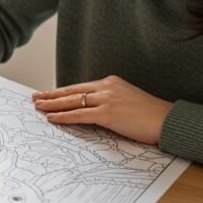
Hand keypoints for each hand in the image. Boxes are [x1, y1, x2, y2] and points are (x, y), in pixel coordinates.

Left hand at [32, 75, 172, 144]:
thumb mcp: (125, 101)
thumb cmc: (149, 115)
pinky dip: (64, 116)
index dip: (61, 91)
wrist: (167, 120)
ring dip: (52, 105)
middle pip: (71, 91)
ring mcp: (107, 99)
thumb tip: (89, 111)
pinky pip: (80, 115)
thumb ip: (107, 102)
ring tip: (38, 107)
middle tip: (35, 97)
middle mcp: (106, 87)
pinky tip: (52, 118)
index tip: (47, 93)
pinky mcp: (108, 113)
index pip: (79, 87)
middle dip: (51, 95)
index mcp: (110, 83)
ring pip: (72, 101)